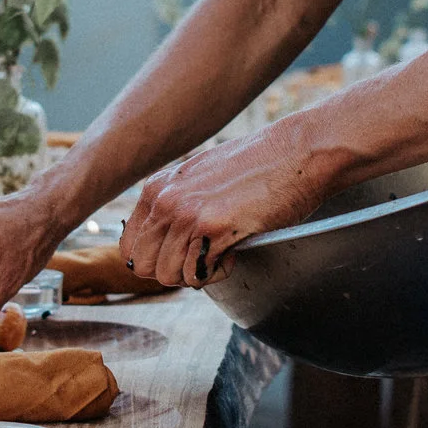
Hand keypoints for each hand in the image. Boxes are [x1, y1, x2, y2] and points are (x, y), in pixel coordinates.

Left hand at [118, 115, 336, 288]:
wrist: (297, 152)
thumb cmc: (258, 166)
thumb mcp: (200, 177)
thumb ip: (175, 204)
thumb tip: (162, 242)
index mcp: (157, 188)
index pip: (129, 247)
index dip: (156, 260)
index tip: (181, 255)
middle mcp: (165, 200)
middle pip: (143, 267)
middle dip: (173, 271)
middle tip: (202, 257)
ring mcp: (186, 214)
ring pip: (168, 276)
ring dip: (196, 273)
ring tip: (221, 251)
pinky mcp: (213, 228)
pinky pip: (198, 275)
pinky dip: (218, 272)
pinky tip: (234, 250)